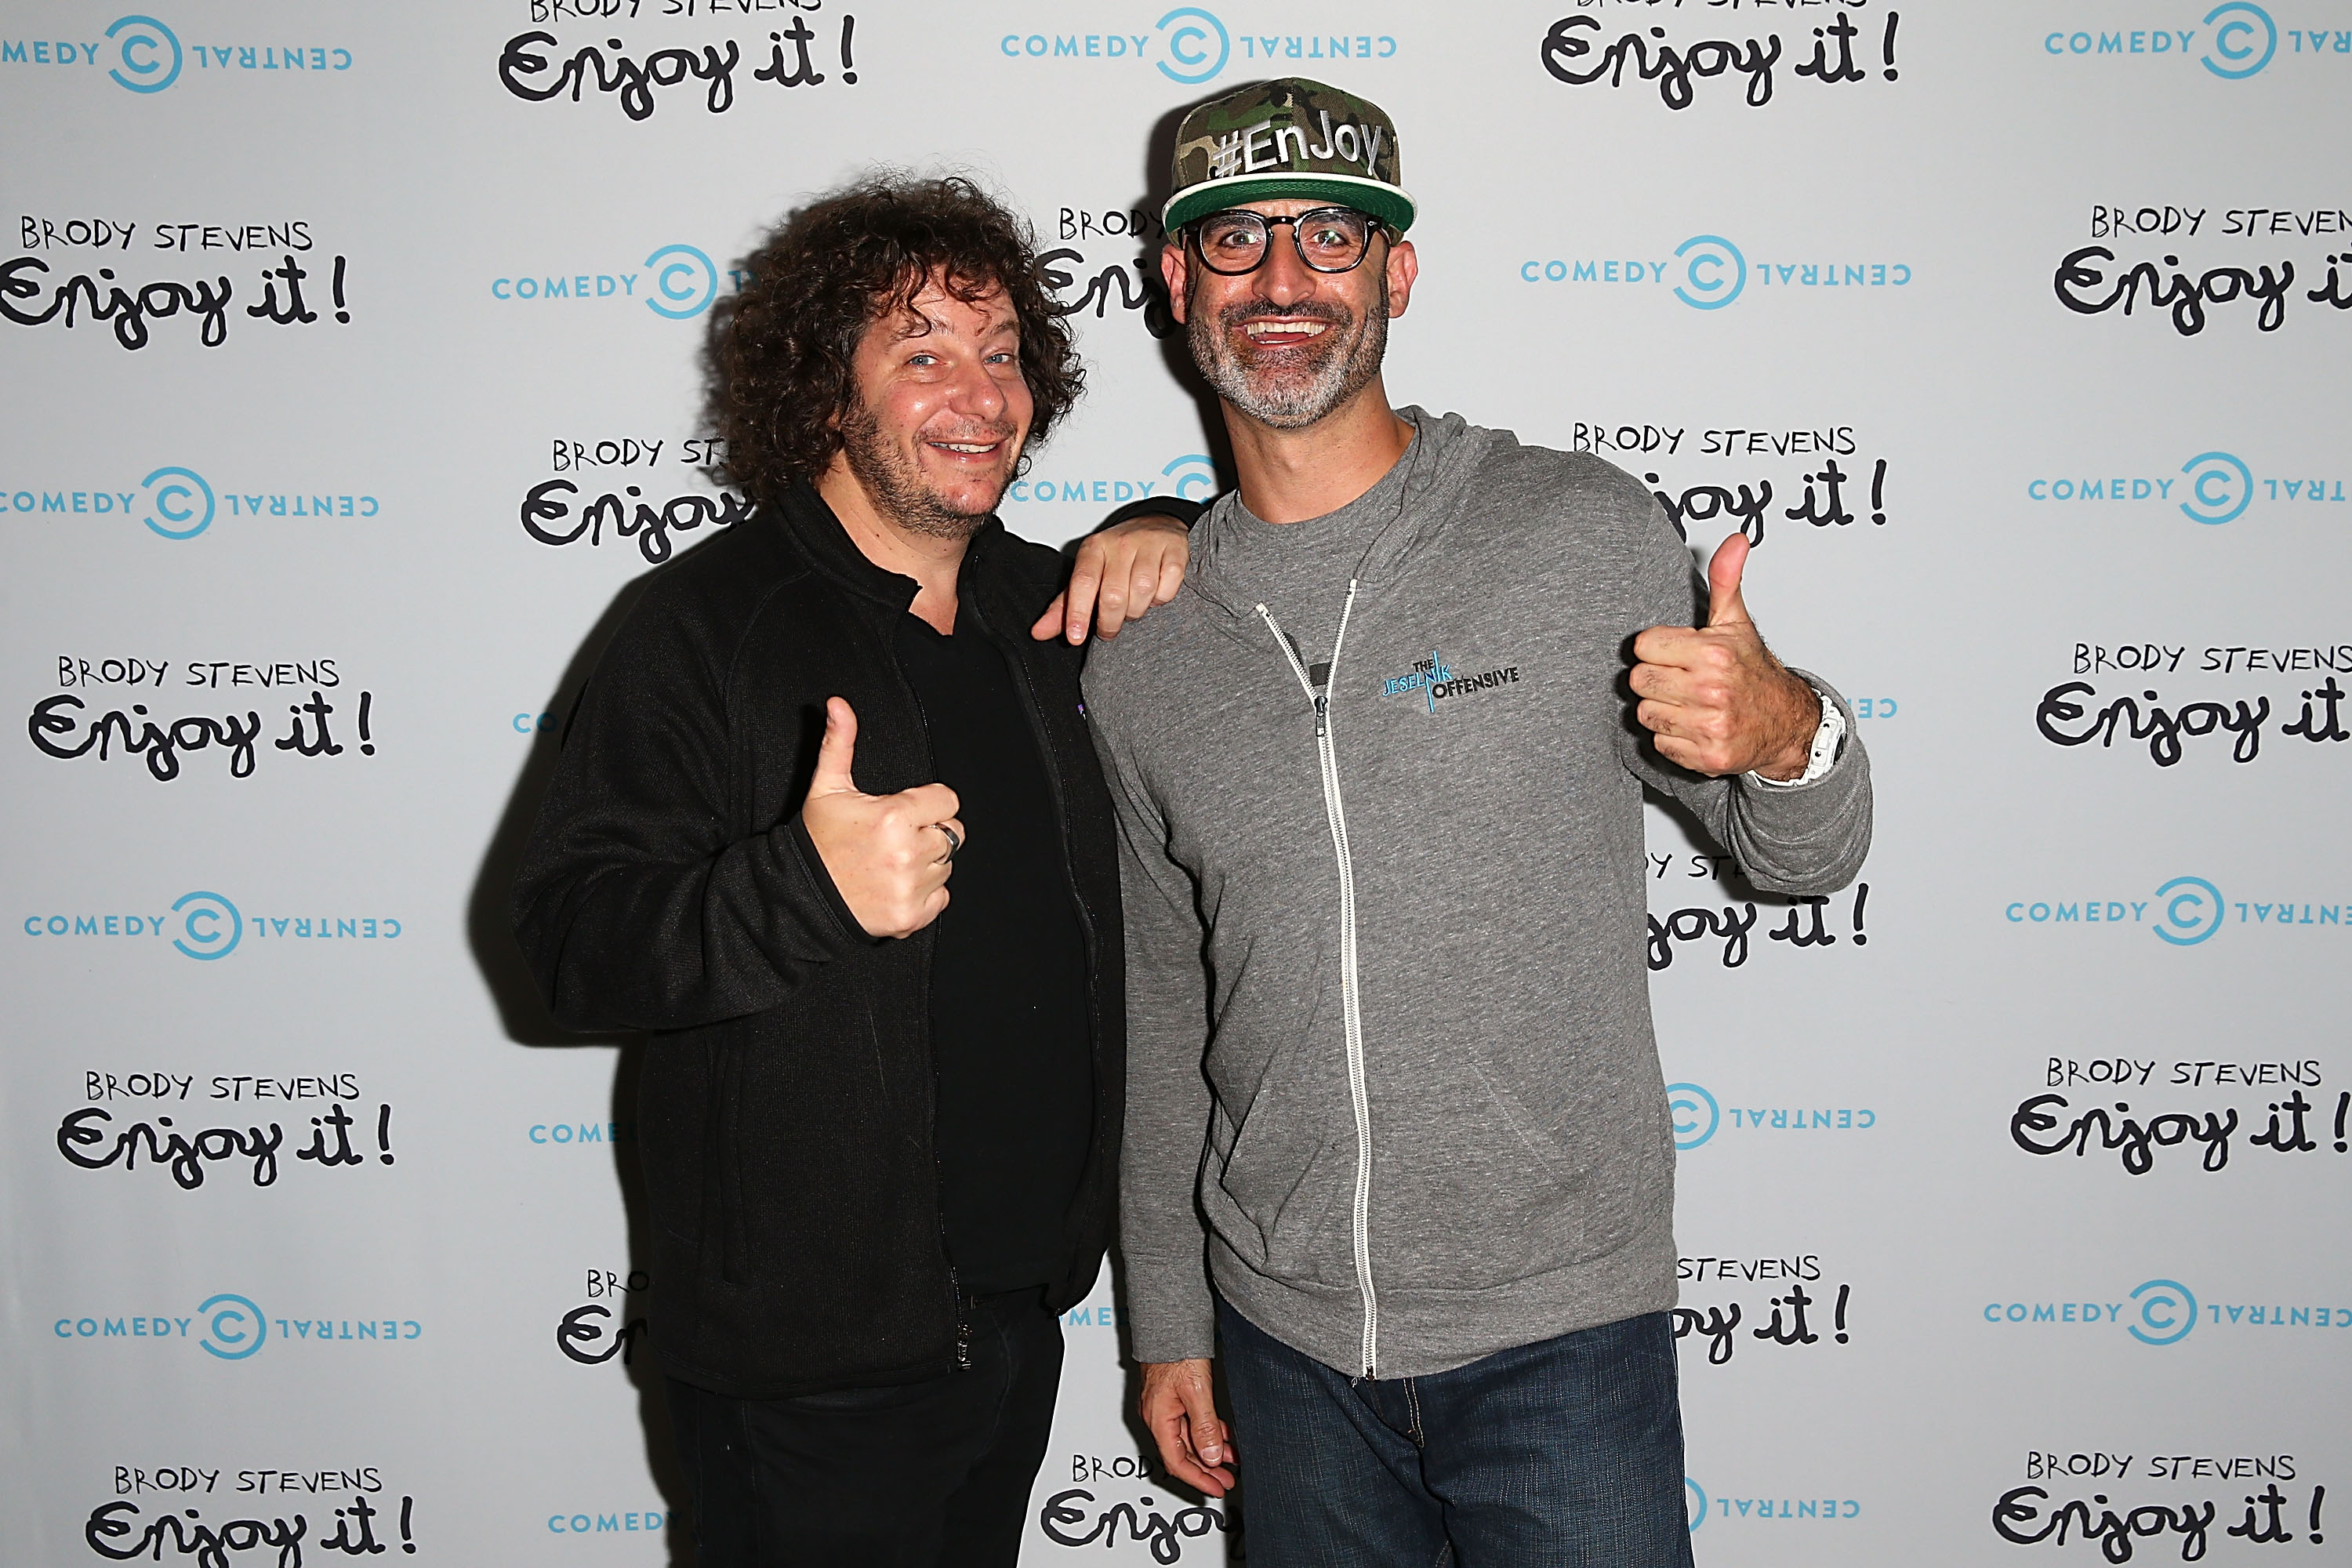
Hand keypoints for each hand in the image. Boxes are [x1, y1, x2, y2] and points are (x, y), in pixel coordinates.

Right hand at [799, 697, 961, 937]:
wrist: (800, 896)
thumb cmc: (817, 841)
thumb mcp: (827, 788)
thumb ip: (840, 743)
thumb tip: (838, 704)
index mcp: (895, 816)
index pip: (948, 801)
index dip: (929, 803)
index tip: (907, 811)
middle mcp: (908, 852)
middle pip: (953, 833)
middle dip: (931, 831)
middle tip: (898, 837)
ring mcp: (911, 886)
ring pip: (947, 865)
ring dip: (928, 863)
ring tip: (892, 862)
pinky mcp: (912, 915)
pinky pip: (942, 897)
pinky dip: (925, 894)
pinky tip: (896, 885)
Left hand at [1030, 514, 1189, 643]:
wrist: (1156, 525)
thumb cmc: (1117, 557)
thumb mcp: (1086, 576)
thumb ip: (1063, 606)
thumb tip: (1038, 632)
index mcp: (1093, 548)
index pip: (1082, 583)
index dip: (1077, 613)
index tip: (1075, 638)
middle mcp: (1119, 544)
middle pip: (1113, 595)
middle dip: (1110, 622)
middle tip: (1109, 628)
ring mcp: (1148, 545)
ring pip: (1142, 593)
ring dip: (1137, 610)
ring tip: (1133, 605)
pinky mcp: (1174, 552)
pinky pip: (1167, 588)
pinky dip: (1162, 599)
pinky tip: (1155, 593)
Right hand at [1138, 1358, 1234, 1496]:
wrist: (1168, 1324)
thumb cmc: (1176, 1352)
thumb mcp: (1197, 1391)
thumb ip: (1205, 1426)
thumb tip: (1212, 1456)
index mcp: (1158, 1419)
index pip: (1177, 1462)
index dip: (1198, 1479)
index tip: (1216, 1488)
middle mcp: (1157, 1416)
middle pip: (1182, 1453)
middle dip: (1207, 1469)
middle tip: (1227, 1480)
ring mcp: (1164, 1407)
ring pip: (1188, 1438)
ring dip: (1210, 1451)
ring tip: (1232, 1460)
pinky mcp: (1172, 1397)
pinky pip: (1189, 1423)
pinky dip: (1208, 1433)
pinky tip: (1223, 1436)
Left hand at [1629, 534, 1819, 779]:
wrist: (1786, 723)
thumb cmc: (1754, 671)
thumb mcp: (1736, 622)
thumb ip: (1726, 580)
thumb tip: (1735, 540)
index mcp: (1713, 653)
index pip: (1643, 646)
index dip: (1657, 649)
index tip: (1677, 653)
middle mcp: (1711, 690)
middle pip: (1638, 681)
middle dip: (1656, 679)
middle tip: (1681, 679)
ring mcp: (1709, 725)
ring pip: (1645, 714)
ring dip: (1662, 709)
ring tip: (1688, 702)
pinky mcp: (1706, 756)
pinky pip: (1660, 744)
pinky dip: (1672, 738)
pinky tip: (1694, 725)